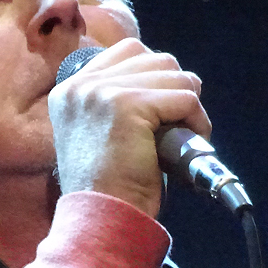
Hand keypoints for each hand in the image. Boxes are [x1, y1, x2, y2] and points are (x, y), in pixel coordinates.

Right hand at [49, 37, 210, 218]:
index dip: (156, 78)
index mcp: (70, 88)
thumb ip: (117, 100)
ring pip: (174, 75)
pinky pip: (185, 98)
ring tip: (183, 136)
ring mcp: (103, 91)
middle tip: (177, 125)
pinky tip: (189, 144)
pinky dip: (197, 122)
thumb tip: (172, 78)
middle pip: (156, 59)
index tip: (163, 110)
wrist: (101, 216)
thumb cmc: (107, 186)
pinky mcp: (129, 105)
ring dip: (188, 106)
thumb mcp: (99, 132)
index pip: (128, 51)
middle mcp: (82, 84)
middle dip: (176, 89)